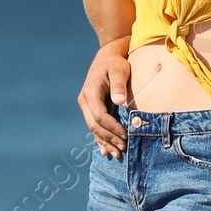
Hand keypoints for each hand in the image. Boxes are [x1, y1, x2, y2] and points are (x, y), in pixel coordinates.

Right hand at [77, 39, 131, 157]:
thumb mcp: (119, 70)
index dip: (112, 128)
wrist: (108, 57)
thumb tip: (119, 101)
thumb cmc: (116, 63)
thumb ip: (119, 85)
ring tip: (117, 154)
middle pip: (94, 125)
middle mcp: (85, 100)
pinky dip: (99, 138)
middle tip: (123, 148)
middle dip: (108, 138)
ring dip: (104, 141)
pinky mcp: (90, 108)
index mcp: (90, 92)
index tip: (126, 135)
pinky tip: (105, 150)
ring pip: (93, 128)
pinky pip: (93, 126)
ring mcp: (86, 105)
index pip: (99, 116)